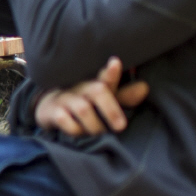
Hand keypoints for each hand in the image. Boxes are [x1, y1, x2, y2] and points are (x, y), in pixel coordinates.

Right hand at [34, 56, 149, 136]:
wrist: (51, 109)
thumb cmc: (85, 104)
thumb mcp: (106, 100)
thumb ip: (125, 96)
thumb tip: (145, 87)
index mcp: (96, 84)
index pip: (106, 77)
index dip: (112, 72)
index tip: (115, 62)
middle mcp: (81, 88)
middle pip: (98, 91)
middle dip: (111, 109)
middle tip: (120, 127)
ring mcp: (65, 98)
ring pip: (83, 109)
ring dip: (94, 125)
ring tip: (99, 133)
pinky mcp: (52, 111)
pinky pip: (64, 120)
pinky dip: (74, 129)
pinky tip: (78, 132)